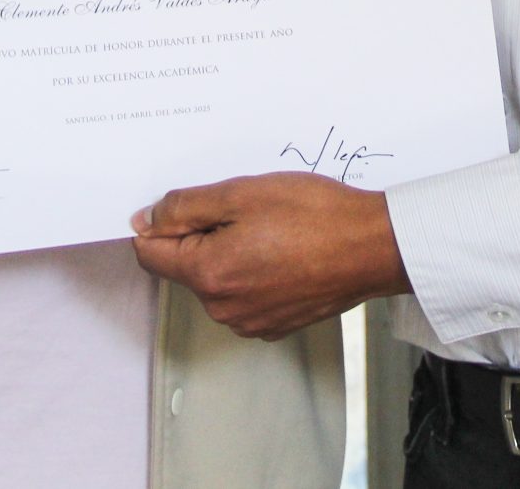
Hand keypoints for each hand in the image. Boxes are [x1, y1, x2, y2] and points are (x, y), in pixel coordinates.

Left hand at [129, 171, 410, 339]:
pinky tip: (285, 251)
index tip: (188, 204)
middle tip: (245, 210)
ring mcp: (251, 322)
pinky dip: (255, 272)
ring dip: (230, 253)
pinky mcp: (275, 325)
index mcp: (208, 274)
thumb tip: (144, 219)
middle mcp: (223, 309)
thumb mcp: (241, 194)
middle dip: (203, 235)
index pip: (150, 253)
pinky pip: (245, 295)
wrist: (374, 247)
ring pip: (217, 280)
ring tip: (272, 229)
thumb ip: (184, 207)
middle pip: (186, 266)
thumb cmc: (314, 215)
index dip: (160, 223)